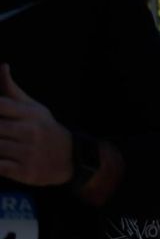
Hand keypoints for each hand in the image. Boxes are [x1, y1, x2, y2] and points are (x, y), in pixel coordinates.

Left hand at [0, 64, 71, 186]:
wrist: (72, 159)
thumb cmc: (46, 130)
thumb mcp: (35, 109)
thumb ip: (12, 90)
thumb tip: (2, 66)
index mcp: (30, 114)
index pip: (2, 104)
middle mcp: (31, 132)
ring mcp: (29, 153)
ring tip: (1, 141)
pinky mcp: (26, 172)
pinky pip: (0, 167)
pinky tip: (0, 157)